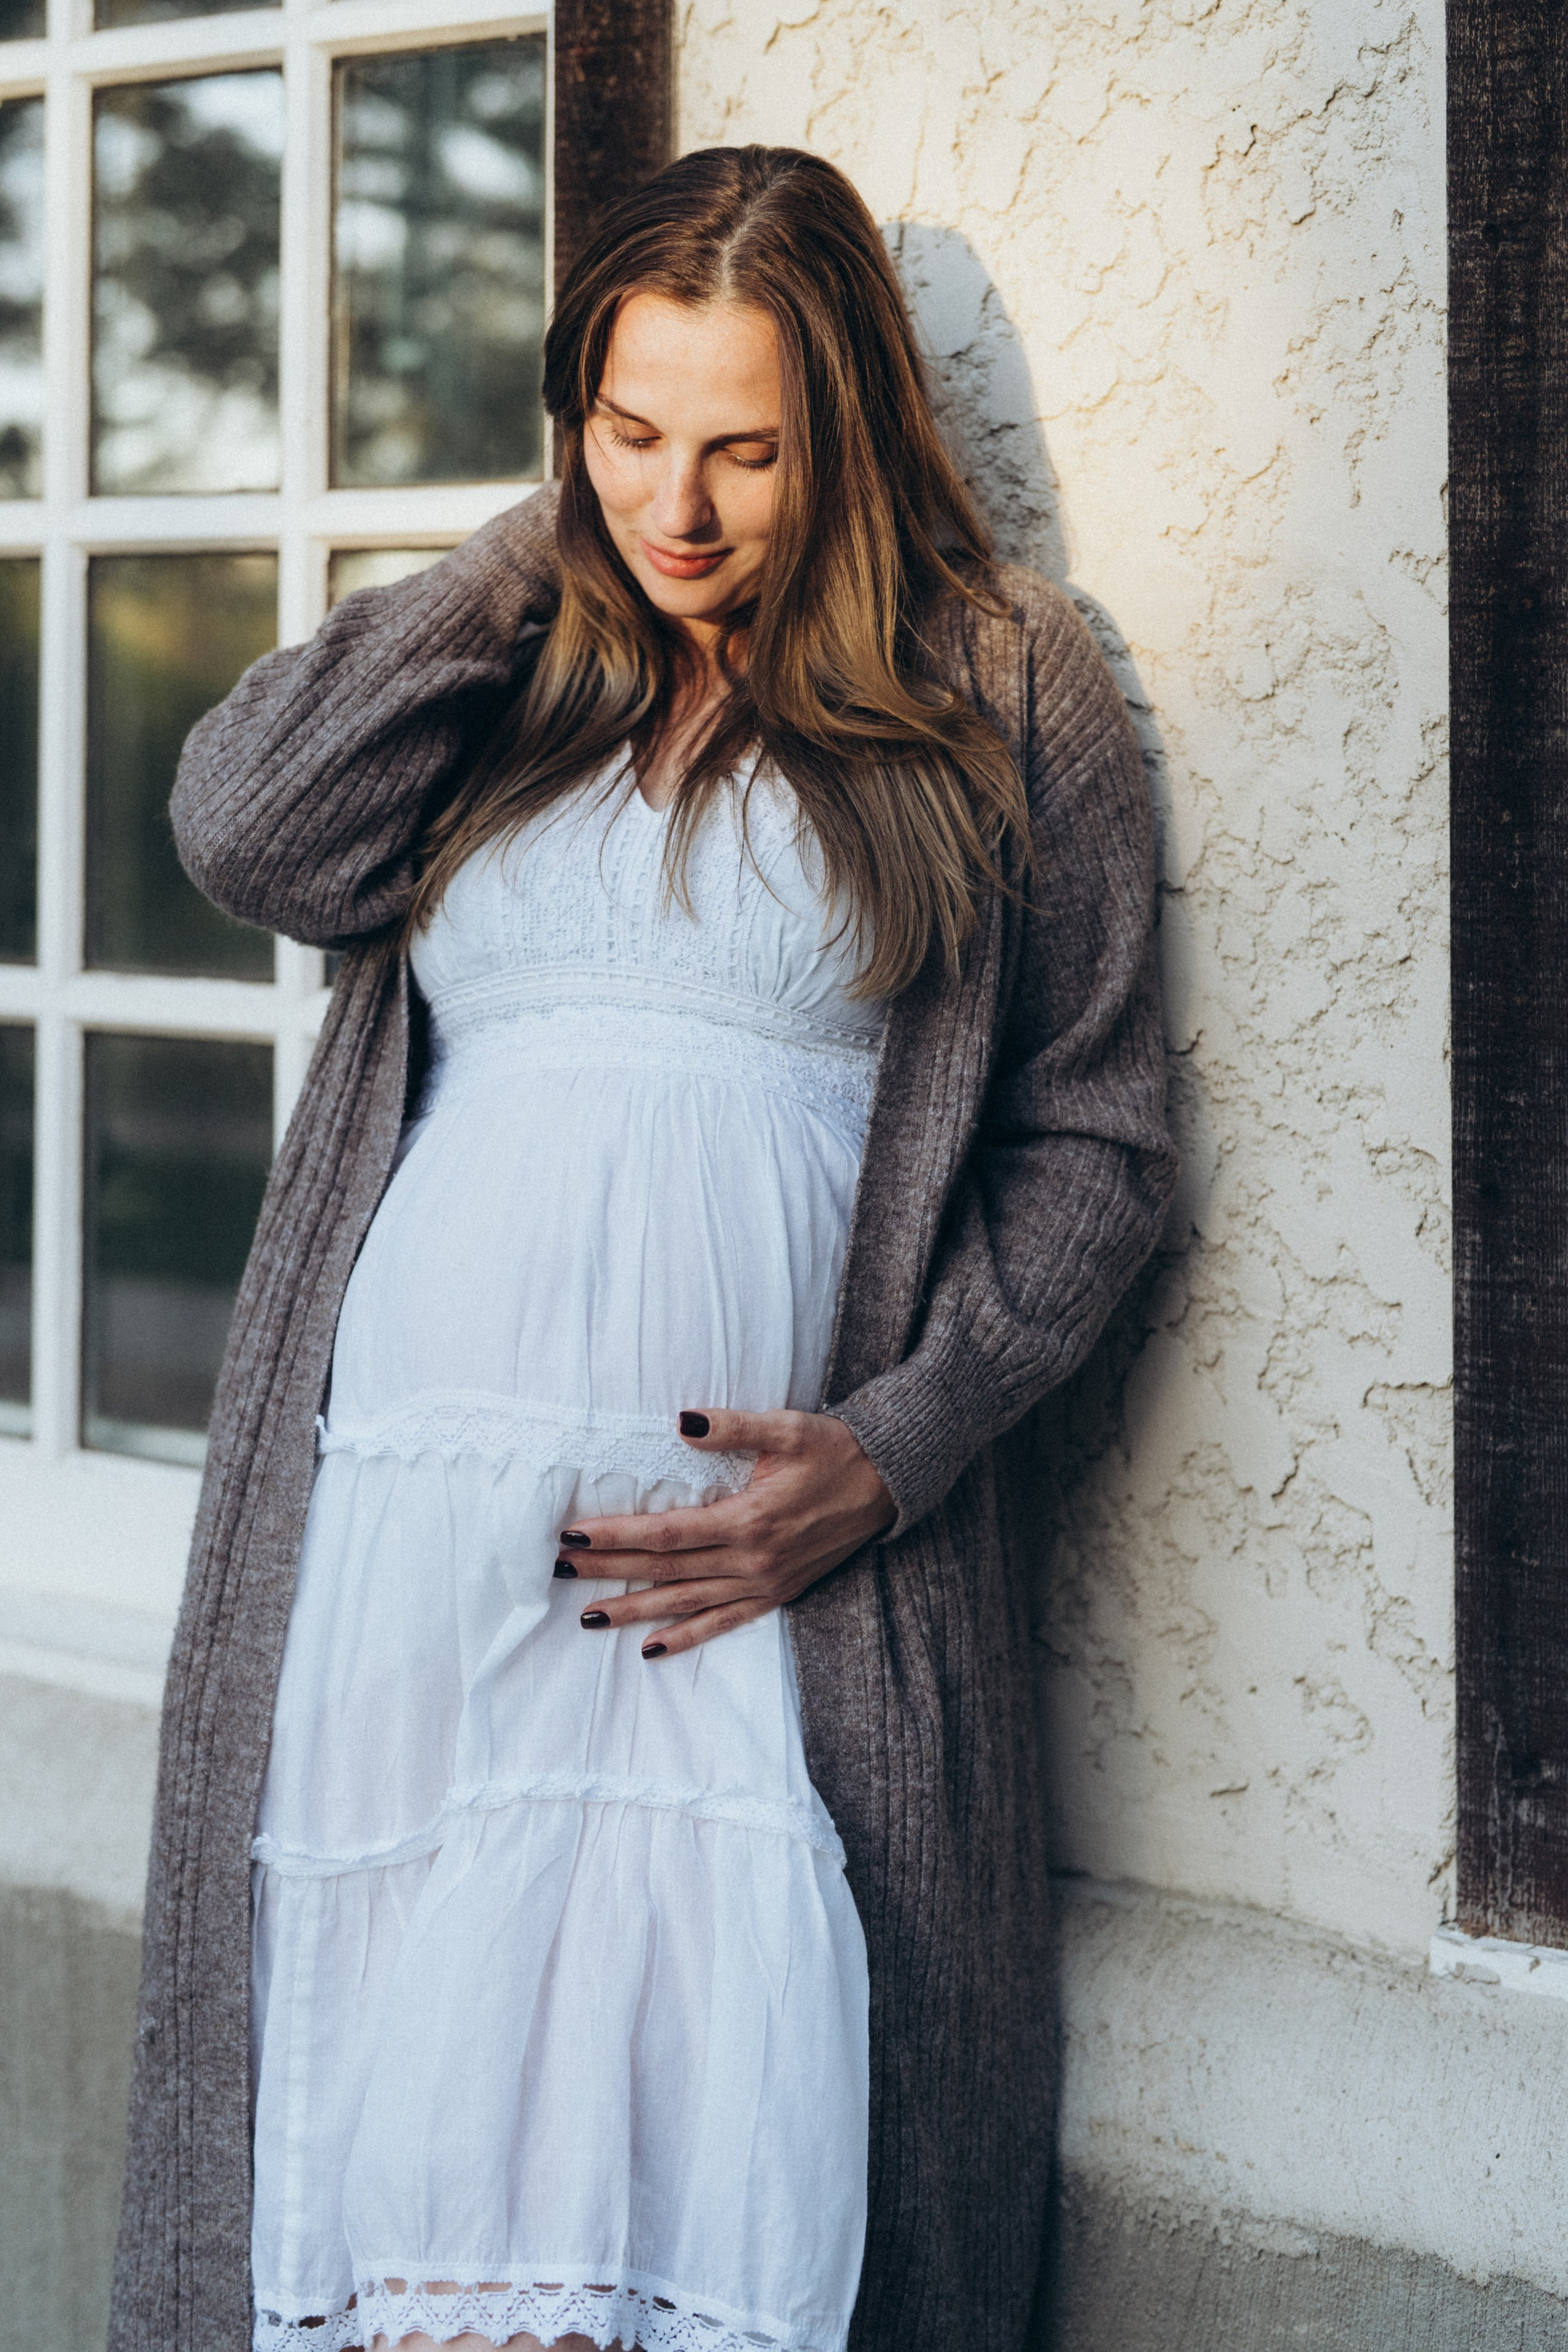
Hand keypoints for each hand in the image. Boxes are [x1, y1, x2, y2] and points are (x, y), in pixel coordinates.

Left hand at [555, 1408, 895, 1658]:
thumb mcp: (787, 1428)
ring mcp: (764, 1583)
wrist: (888, 1483)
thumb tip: (681, 1423)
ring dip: (635, 1610)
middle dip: (609, 1570)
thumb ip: (733, 1427)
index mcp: (749, 1519)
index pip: (667, 1532)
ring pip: (686, 1602)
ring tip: (589, 1615)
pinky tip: (650, 1649)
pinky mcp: (777, 1594)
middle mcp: (752, 1560)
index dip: (617, 1534)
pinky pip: (724, 1623)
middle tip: (558, 1571)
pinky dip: (686, 1638)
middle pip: (666, 1569)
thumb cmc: (835, 1449)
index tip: (574, 1536)